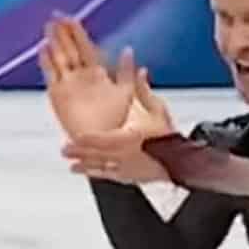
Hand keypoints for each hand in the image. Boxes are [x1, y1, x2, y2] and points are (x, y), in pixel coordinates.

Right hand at [39, 17, 137, 136]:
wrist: (103, 140)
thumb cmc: (116, 120)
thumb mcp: (126, 93)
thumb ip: (126, 72)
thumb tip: (128, 50)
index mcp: (96, 73)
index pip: (85, 47)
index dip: (77, 33)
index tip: (71, 18)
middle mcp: (80, 76)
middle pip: (69, 49)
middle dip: (62, 33)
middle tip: (55, 15)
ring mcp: (68, 84)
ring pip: (59, 58)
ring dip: (54, 43)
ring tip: (48, 27)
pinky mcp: (58, 95)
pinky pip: (51, 74)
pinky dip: (47, 61)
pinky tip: (43, 48)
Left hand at [61, 69, 176, 185]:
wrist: (183, 162)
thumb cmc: (170, 138)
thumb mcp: (158, 110)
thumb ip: (143, 91)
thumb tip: (138, 70)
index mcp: (132, 138)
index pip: (105, 139)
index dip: (89, 140)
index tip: (76, 137)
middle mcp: (127, 155)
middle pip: (99, 155)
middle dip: (80, 153)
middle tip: (65, 150)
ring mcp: (128, 169)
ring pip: (102, 168)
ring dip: (85, 167)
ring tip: (71, 167)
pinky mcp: (130, 177)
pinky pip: (110, 176)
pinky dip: (96, 174)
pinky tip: (86, 173)